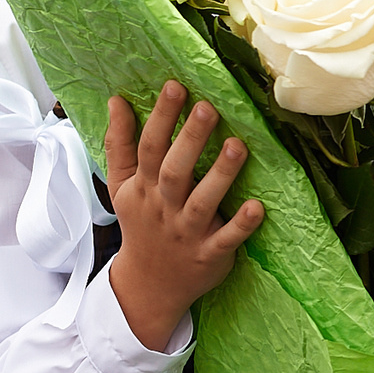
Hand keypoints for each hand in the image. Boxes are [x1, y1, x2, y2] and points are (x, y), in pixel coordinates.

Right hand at [102, 83, 264, 349]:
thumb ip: (119, 144)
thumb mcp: (121, 186)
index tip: (176, 87)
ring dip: (220, 175)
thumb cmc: (141, 224)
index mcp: (143, 187)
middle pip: (174, 170)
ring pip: (203, 202)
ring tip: (238, 145)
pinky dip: (241, 225)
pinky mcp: (209, 254)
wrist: (147, 285)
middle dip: (190, 139)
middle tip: (208, 107)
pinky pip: (226, 239)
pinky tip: (257, 207)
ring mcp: (187, 232)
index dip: (161, 117)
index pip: (150, 148)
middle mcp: (164, 207)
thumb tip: (116, 100)